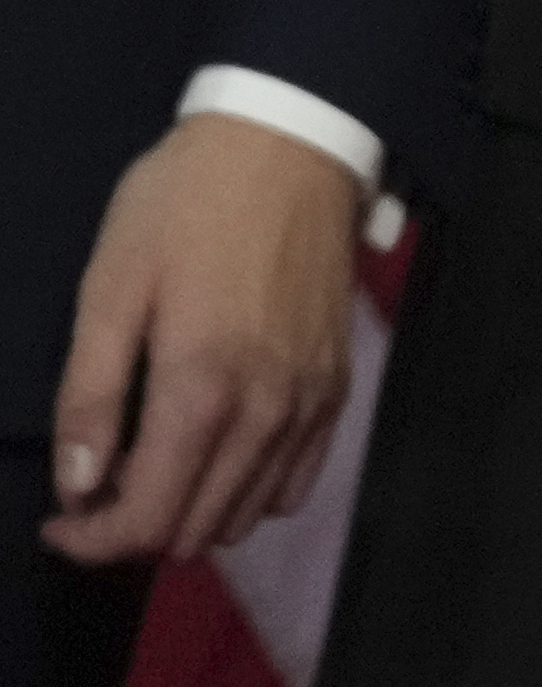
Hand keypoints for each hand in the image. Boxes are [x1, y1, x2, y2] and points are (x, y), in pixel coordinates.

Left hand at [43, 113, 368, 564]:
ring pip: (249, 515)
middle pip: (197, 529)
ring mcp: (311, 404)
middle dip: (134, 528)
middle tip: (98, 486)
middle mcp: (266, 413)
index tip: (59, 520)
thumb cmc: (184, 207)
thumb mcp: (111, 287)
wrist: (291, 146)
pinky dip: (250, 493)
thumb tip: (80, 486)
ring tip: (153, 469)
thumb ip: (91, 394)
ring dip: (192, 514)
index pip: (149, 518)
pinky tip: (217, 455)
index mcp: (202, 389)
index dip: (93, 539)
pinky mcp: (337, 387)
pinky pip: (298, 482)